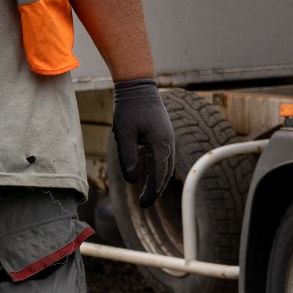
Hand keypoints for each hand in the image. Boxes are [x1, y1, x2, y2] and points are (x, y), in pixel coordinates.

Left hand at [112, 79, 176, 207]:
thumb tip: (132, 180)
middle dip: (157, 189)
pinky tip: (153, 172)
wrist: (139, 88)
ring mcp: (168, 137)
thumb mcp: (123, 135)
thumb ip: (128, 158)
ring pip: (168, 164)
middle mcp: (169, 142)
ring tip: (151, 192)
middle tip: (145, 203)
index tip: (144, 204)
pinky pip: (166, 155)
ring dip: (160, 179)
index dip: (152, 191)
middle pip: (167, 171)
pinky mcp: (164, 133)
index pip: (159, 174)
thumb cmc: (129, 110)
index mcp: (160, 144)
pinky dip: (161, 168)